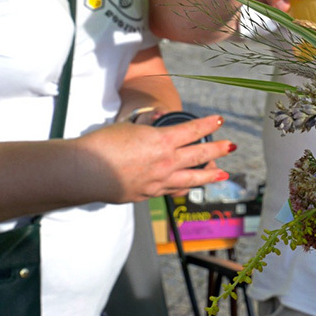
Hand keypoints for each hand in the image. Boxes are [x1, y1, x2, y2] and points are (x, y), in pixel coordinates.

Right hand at [74, 113, 233, 201]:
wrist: (84, 171)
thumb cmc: (101, 144)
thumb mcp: (127, 127)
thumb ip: (146, 125)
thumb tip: (156, 120)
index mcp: (162, 141)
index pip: (193, 130)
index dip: (208, 124)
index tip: (219, 120)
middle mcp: (165, 162)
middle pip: (200, 155)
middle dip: (218, 149)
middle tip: (232, 146)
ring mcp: (158, 181)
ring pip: (192, 178)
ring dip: (210, 175)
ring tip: (223, 174)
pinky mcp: (148, 194)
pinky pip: (172, 190)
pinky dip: (184, 187)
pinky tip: (189, 187)